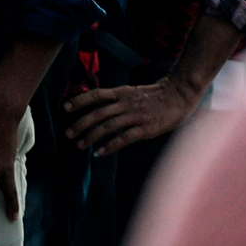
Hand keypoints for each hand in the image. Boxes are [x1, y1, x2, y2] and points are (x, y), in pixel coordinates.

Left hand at [64, 76, 201, 155]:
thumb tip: (98, 107)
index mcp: (122, 92)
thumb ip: (117, 99)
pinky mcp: (146, 128)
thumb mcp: (133, 92)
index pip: (96, 94)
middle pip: (98, 113)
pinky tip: (99, 153)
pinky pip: (124, 138)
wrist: (180, 94)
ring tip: (80, 145)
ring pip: (108, 126)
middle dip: (81, 123)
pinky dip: (111, 145)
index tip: (65, 108)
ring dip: (92, 136)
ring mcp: (136, 115)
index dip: (80, 101)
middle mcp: (126, 103)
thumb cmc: (156, 95)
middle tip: (68, 134)